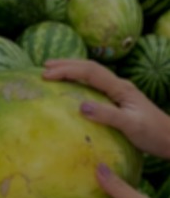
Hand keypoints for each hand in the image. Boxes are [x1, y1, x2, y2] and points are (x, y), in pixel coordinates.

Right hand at [43, 59, 169, 158]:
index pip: (90, 72)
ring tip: (53, 71)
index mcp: (120, 88)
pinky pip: (94, 85)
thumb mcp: (130, 126)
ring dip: (72, 69)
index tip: (46, 75)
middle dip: (67, 64)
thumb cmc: (153, 134)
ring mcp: (118, 92)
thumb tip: (81, 106)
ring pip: (92, 74)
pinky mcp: (117, 100)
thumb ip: (107, 115)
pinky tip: (71, 86)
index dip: (67, 71)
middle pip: (90, 67)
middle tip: (44, 67)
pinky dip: (78, 81)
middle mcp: (118, 86)